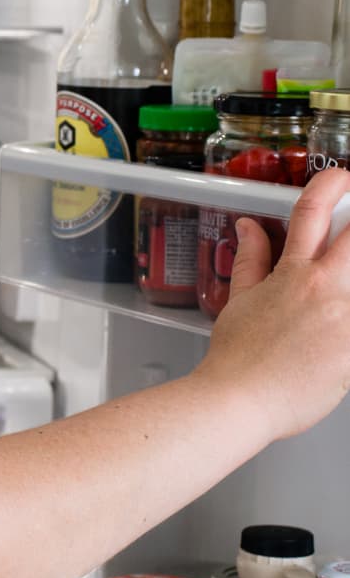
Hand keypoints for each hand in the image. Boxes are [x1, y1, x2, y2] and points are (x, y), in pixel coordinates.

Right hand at [197, 168, 349, 439]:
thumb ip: (251, 259)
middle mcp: (324, 288)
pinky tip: (343, 313)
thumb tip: (248, 228)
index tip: (341, 178)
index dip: (330, 185)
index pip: (311, 212)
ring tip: (341, 278)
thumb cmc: (239, 358)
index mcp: (293, 274)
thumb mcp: (240, 300)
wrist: (241, 400)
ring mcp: (346, 316)